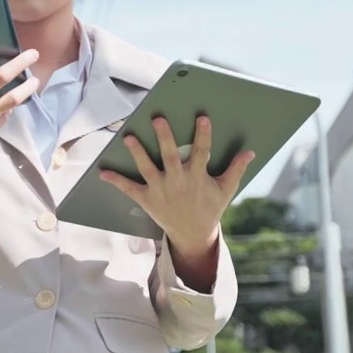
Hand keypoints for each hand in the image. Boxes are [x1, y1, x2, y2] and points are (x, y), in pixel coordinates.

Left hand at [100, 116, 254, 253]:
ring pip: (147, 169)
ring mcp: (160, 191)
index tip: (202, 117)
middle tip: (158, 119)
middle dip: (164, 138)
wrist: (192, 234)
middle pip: (170, 157)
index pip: (201, 153)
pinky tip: (102, 172)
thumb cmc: (209, 207)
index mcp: (197, 178)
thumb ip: (236, 170)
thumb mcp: (226, 190)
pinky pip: (129, 189)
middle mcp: (178, 182)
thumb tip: (250, 152)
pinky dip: (116, 181)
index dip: (203, 135)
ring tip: (129, 136)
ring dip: (138, 153)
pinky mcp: (147, 199)